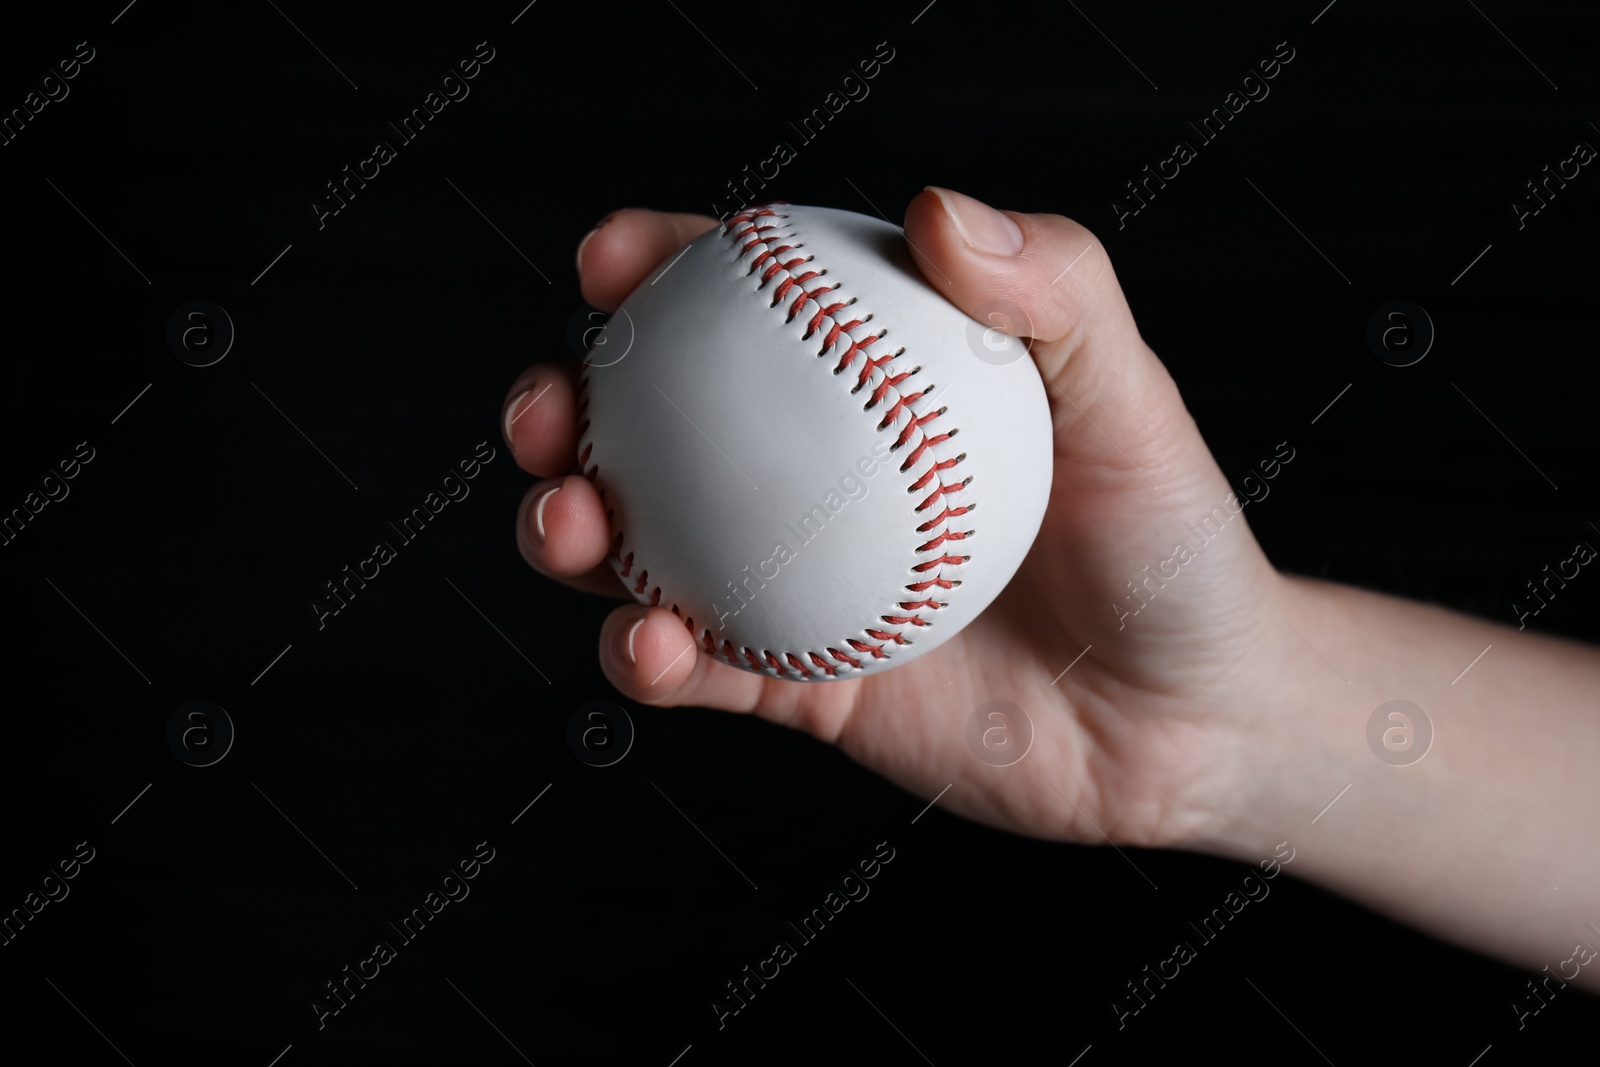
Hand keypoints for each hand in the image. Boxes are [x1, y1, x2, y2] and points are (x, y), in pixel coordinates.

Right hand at [502, 189, 1292, 850]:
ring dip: (569, 530)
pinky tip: (652, 646)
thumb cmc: (1171, 539)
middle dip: (562, 404)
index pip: (740, 303)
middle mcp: (812, 478)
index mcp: (867, 383)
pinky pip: (700, 670)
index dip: (652, 268)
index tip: (610, 263)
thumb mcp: (1131, 401)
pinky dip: (650, 657)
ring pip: (640, 547)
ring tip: (571, 525)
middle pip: (649, 425)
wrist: (1191, 719)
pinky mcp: (797, 687)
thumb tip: (933, 208)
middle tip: (549, 411)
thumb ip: (1053, 293)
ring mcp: (795, 585)